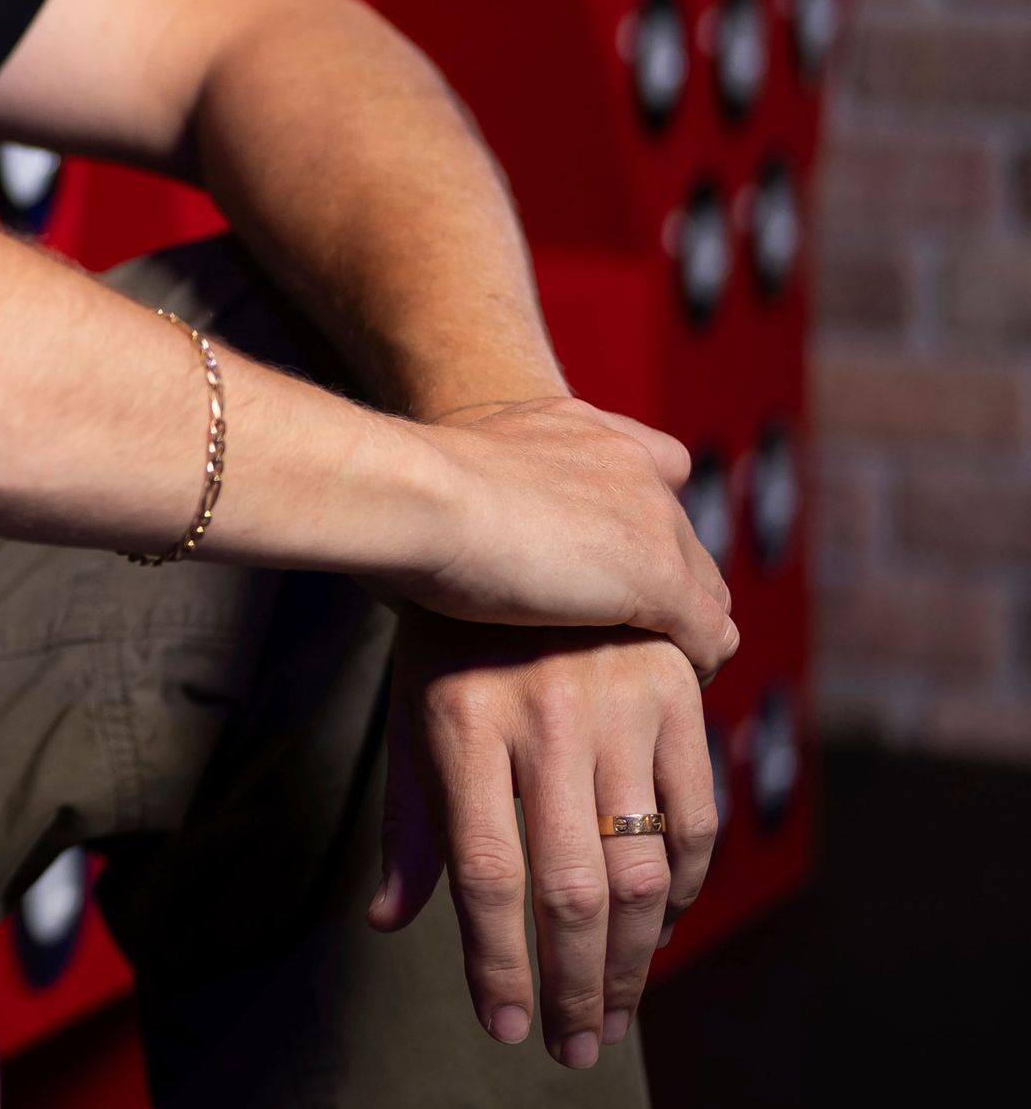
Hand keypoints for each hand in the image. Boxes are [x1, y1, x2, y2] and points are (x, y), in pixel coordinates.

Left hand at [371, 617, 722, 1066]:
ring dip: (633, 958)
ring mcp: (617, 705)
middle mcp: (544, 720)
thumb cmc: (451, 636)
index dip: (497, 962)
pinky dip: (687, 887)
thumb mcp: (414, 714)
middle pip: (568, 888)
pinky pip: (696, 816)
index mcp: (463, 724)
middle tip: (573, 1045)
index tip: (505, 1027)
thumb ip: (413, 823)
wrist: (512, 516)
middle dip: (573, 985)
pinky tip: (664, 927)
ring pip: (641, 867)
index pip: (483, 874)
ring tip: (615, 1011)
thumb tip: (388, 920)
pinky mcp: (675, 695)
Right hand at [402, 396, 737, 672]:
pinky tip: (675, 682)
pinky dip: (700, 660)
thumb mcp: (439, 477)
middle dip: (662, 581)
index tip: (611, 556)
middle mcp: (622, 460)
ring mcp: (647, 516)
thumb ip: (469, 498)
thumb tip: (440, 545)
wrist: (412, 496)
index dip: (644, 513)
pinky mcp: (658, 576)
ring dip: (685, 626)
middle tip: (633, 629)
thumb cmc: (396, 498)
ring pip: (705, 586)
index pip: (653, 463)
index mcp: (571, 426)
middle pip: (680, 533)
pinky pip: (712, 632)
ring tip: (662, 668)